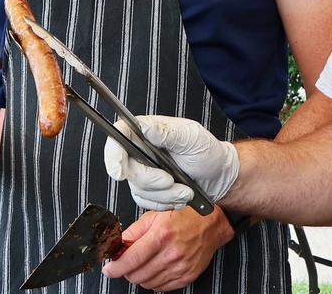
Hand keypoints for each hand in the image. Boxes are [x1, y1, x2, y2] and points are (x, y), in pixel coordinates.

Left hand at [101, 208, 232, 290]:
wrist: (212, 224)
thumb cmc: (185, 216)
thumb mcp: (155, 215)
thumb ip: (134, 231)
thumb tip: (118, 245)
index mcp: (161, 235)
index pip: (131, 259)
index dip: (115, 267)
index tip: (109, 269)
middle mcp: (171, 253)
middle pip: (137, 275)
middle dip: (127, 271)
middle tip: (128, 262)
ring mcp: (180, 267)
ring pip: (147, 283)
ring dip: (141, 276)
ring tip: (145, 263)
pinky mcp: (186, 276)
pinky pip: (162, 288)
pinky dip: (154, 281)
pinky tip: (157, 268)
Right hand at [104, 115, 238, 210]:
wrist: (218, 176)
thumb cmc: (207, 153)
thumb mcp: (192, 138)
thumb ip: (167, 133)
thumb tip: (144, 127)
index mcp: (149, 131)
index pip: (119, 135)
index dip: (113, 154)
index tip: (120, 171)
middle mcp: (142, 150)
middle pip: (127, 168)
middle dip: (151, 180)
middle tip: (171, 180)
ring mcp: (144, 171)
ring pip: (138, 189)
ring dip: (165, 194)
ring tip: (185, 188)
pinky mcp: (148, 190)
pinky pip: (146, 202)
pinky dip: (165, 203)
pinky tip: (180, 195)